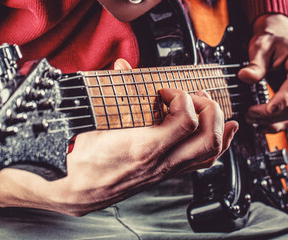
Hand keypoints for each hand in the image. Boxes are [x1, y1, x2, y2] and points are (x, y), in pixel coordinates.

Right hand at [0, 59, 238, 215]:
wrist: (68, 190)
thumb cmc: (75, 161)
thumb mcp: (89, 121)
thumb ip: (109, 92)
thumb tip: (122, 68)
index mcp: (142, 148)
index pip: (186, 120)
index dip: (183, 97)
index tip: (167, 90)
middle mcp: (159, 164)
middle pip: (207, 139)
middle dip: (211, 111)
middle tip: (197, 96)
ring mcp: (164, 172)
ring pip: (208, 156)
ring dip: (220, 130)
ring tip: (220, 113)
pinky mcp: (163, 176)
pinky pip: (198, 164)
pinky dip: (214, 147)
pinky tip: (219, 136)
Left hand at [238, 14, 287, 131]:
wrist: (278, 38)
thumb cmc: (271, 39)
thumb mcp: (260, 46)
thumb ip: (255, 63)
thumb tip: (245, 76)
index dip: (284, 98)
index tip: (269, 109)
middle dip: (272, 113)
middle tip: (250, 114)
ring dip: (274, 121)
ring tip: (252, 119)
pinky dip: (277, 123)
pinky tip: (261, 125)